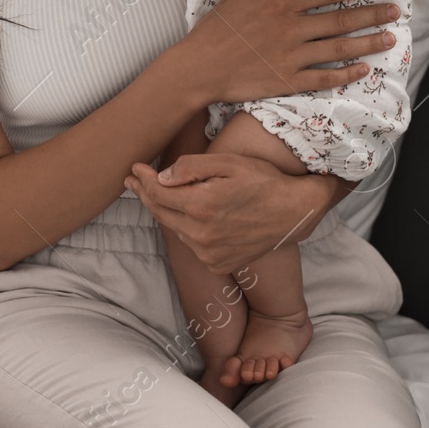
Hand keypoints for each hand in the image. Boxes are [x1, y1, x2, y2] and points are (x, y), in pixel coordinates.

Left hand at [124, 153, 337, 272]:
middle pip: (161, 213)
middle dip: (145, 194)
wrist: (294, 213)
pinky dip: (186, 229)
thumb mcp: (228, 163)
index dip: (143, 180)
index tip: (135, 168)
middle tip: (134, 179)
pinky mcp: (217, 264)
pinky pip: (192, 245)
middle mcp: (201, 235)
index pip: (158, 193)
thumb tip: (162, 178)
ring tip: (160, 194)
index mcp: (201, 207)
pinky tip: (190, 216)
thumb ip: (191, 168)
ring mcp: (209, 254)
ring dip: (166, 211)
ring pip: (175, 229)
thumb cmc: (263, 180)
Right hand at [170, 0, 397, 105]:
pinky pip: (324, 77)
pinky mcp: (288, 80)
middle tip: (396, 10)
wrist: (200, 65)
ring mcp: (292, 56)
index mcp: (283, 4)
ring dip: (367, 42)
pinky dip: (346, 74)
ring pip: (339, 48)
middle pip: (341, 19)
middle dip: (372, 13)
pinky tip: (363, 70)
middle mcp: (293, 28)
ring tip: (389, 38)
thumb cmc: (219, 27)